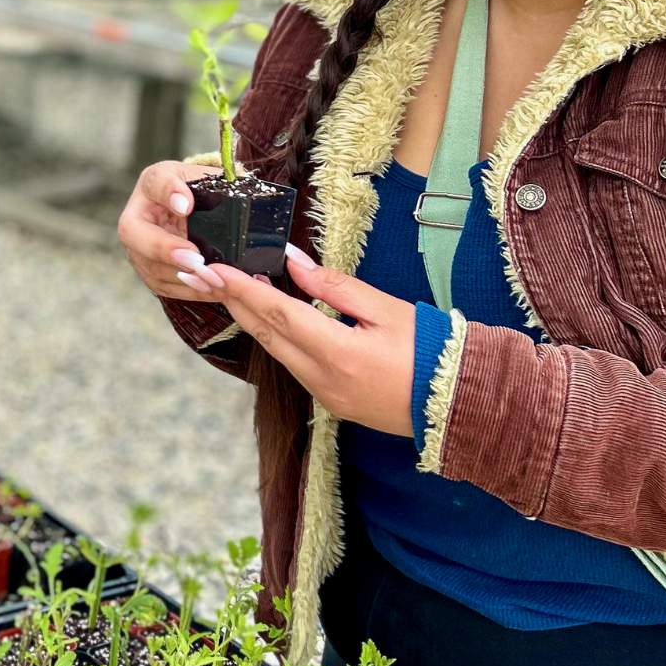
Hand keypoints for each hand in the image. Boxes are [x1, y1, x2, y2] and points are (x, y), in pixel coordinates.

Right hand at [116, 160, 222, 302]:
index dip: (169, 193)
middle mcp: (137, 215)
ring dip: (181, 277)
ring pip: (149, 266)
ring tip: (212, 281)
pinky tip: (212, 291)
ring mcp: (138, 246)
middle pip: (135, 233)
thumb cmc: (201, 192)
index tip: (186, 206)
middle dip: (165, 250)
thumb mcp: (205, 179)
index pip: (156, 183)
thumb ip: (205, 184)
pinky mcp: (149, 270)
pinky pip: (163, 285)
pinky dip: (188, 291)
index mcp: (153, 183)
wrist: (197, 214)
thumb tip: (190, 204)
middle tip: (196, 260)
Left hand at [199, 244, 418, 436]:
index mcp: (339, 353)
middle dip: (234, 302)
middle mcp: (324, 381)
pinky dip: (275, 339)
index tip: (213, 268)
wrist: (459, 402)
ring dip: (252, 321)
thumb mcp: (385, 308)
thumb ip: (334, 285)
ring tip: (231, 288)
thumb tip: (292, 262)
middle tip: (206, 274)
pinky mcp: (331, 403)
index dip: (242, 289)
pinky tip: (269, 318)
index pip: (278, 315)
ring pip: (276, 353)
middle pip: (267, 336)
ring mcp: (325, 396)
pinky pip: (292, 366)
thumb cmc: (431, 347)